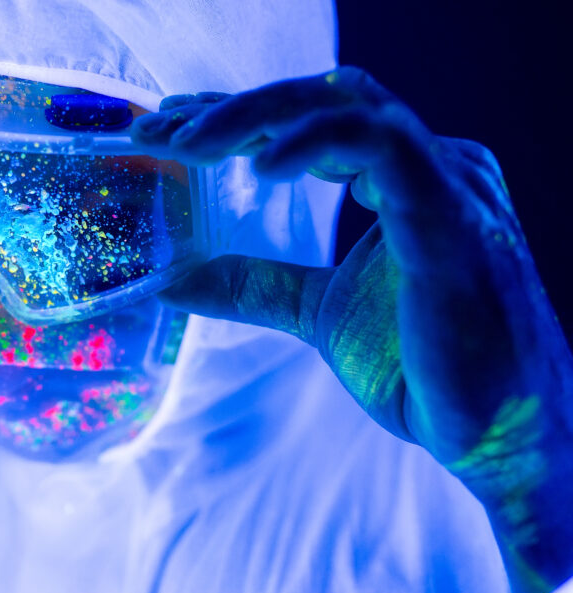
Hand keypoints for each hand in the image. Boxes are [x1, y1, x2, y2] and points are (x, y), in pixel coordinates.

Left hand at [132, 67, 572, 592]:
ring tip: (189, 144)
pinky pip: (384, 150)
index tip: (161, 131)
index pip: (306, 121)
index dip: (230, 118)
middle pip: (320, 97)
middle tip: (157, 129)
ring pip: (347, 104)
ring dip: (257, 114)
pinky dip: (317, 144)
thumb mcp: (316, 315)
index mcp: (401, 178)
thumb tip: (173, 282)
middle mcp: (428, 165)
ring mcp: (446, 184)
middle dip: (230, 107)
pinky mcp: (453, 219)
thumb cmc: (421, 368)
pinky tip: (263, 167)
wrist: (493, 436)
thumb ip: (254, 287)